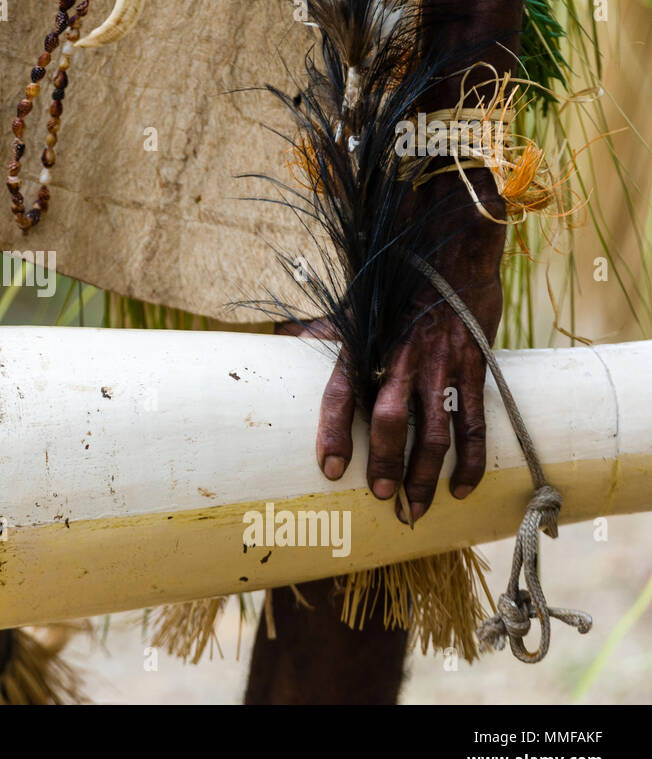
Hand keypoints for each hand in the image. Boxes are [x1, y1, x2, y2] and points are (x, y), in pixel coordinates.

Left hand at [314, 172, 506, 523]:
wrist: (453, 250)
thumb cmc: (395, 282)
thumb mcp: (355, 303)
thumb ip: (322, 330)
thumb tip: (282, 336)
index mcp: (367, 342)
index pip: (344, 392)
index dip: (336, 432)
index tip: (330, 469)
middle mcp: (403, 356)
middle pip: (392, 420)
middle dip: (386, 464)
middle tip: (381, 497)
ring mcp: (443, 364)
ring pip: (435, 430)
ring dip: (425, 475)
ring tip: (414, 509)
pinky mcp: (476, 369)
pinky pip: (474, 423)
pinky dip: (470, 460)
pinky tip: (461, 488)